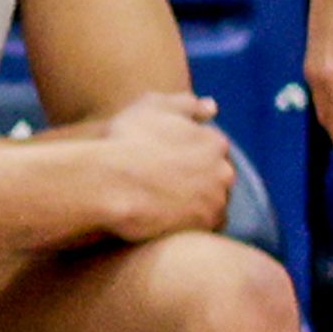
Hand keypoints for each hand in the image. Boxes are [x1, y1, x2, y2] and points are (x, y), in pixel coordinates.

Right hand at [83, 94, 236, 241]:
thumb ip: (185, 105)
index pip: (214, 151)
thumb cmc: (125, 142)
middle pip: (218, 177)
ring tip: (168, 205)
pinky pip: (208, 226)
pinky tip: (172, 221)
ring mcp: (217, 199)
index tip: (170, 163)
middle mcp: (224, 170)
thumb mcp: (151, 108)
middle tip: (168, 186)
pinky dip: (195, 224)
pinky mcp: (206, 224)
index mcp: (214, 142)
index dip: (191, 157)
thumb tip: (213, 107)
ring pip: (215, 202)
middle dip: (200, 180)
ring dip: (199, 204)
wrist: (108, 183)